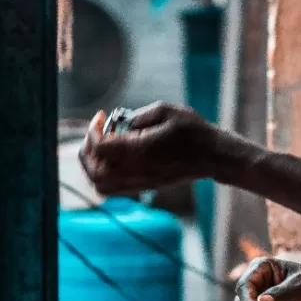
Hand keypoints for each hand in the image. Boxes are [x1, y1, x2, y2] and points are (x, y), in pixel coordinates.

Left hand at [79, 102, 214, 195]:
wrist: (212, 156)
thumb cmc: (192, 131)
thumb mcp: (165, 111)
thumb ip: (136, 116)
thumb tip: (118, 122)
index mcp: (140, 151)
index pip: (101, 147)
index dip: (94, 130)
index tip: (102, 116)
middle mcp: (136, 171)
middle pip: (94, 170)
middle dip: (88, 150)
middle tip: (97, 132)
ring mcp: (140, 182)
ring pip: (100, 184)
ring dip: (93, 165)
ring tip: (102, 147)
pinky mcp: (143, 187)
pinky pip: (112, 188)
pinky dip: (103, 174)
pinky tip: (113, 157)